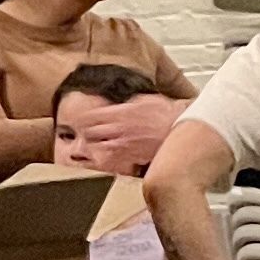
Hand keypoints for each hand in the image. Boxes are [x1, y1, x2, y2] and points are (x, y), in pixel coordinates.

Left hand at [62, 94, 182, 175]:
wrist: (180, 128)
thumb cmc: (166, 114)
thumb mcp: (144, 100)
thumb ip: (127, 103)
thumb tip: (118, 105)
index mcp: (120, 113)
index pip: (90, 116)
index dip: (82, 118)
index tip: (80, 119)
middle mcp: (118, 129)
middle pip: (89, 133)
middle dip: (85, 132)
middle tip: (85, 132)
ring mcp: (123, 145)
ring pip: (98, 148)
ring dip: (94, 146)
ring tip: (95, 145)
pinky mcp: (131, 157)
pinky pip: (112, 160)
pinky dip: (107, 158)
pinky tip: (108, 156)